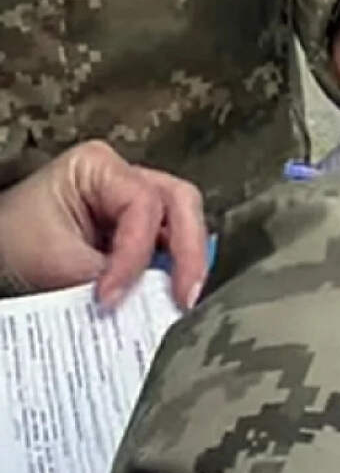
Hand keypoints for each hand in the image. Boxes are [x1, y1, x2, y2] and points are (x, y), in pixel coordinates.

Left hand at [0, 141, 207, 308]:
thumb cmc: (12, 244)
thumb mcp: (55, 263)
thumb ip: (106, 280)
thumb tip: (148, 305)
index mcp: (99, 167)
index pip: (143, 205)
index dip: (135, 253)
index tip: (112, 297)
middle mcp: (127, 180)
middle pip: (181, 205)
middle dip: (189, 252)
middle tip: (185, 297)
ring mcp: (137, 207)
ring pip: (185, 224)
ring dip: (187, 263)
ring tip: (179, 302)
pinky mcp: (141, 234)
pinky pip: (171, 249)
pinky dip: (174, 273)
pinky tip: (169, 298)